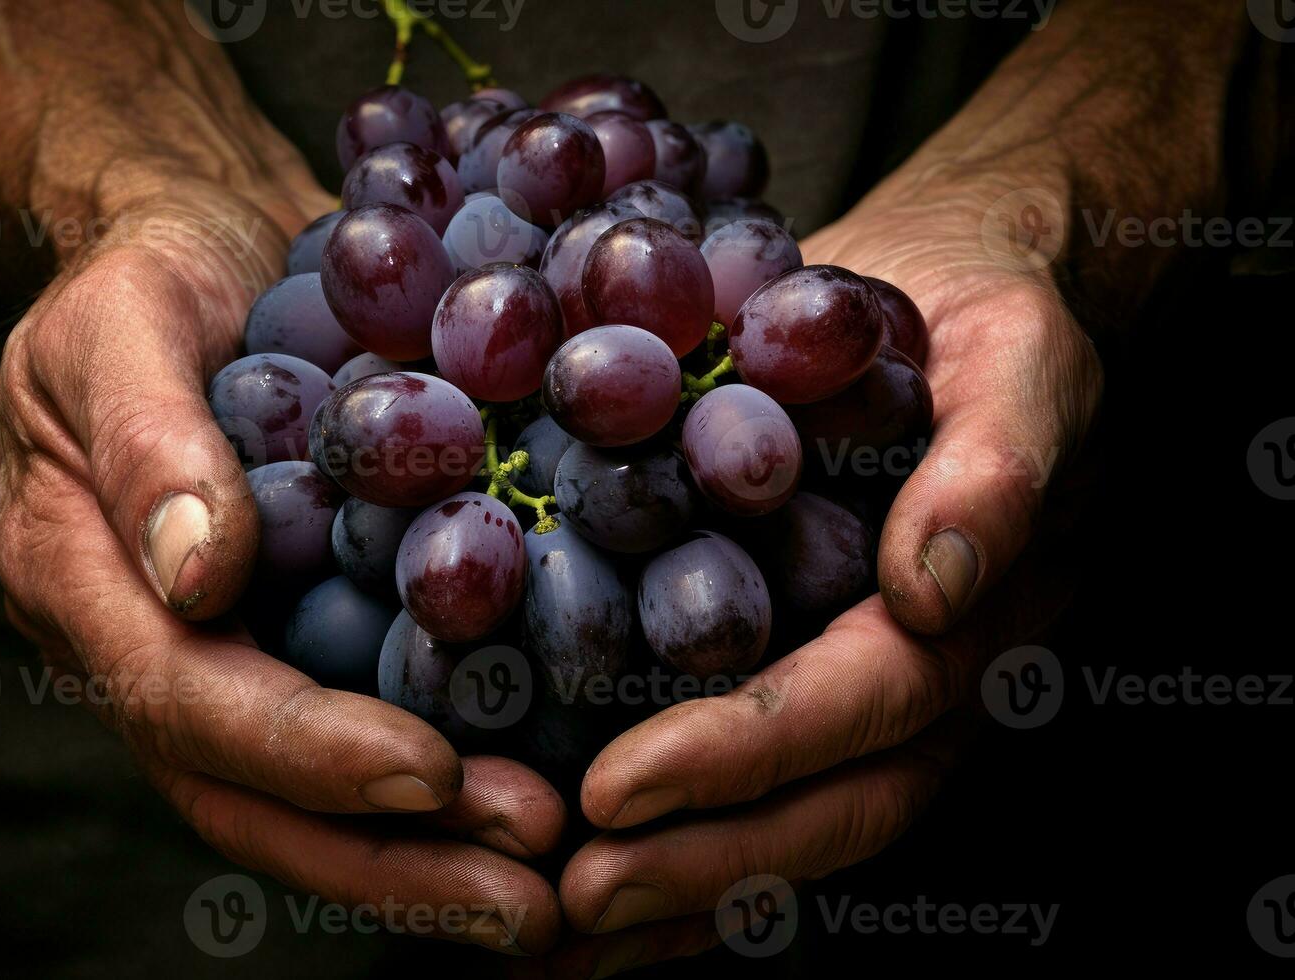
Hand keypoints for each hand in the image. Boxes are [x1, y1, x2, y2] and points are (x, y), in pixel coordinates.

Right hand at [0, 171, 565, 954]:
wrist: (196, 250)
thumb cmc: (148, 273)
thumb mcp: (122, 319)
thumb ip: (148, 440)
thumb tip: (200, 578)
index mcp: (84, 580)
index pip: (189, 700)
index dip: (307, 752)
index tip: (432, 775)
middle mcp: (149, 644)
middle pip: (252, 796)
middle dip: (385, 858)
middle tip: (523, 895)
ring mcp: (223, 652)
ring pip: (305, 798)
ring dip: (424, 857)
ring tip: (544, 886)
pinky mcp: (294, 633)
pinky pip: (360, 728)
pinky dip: (439, 792)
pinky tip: (540, 807)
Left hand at [539, 173, 1103, 973]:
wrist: (958, 305)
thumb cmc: (988, 327)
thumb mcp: (1017, 363)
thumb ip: (997, 465)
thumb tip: (935, 585)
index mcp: (976, 619)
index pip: (860, 709)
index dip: (746, 755)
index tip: (619, 789)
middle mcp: (924, 684)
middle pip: (826, 807)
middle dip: (701, 862)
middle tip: (571, 895)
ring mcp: (868, 696)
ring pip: (790, 826)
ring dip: (679, 890)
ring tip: (554, 929)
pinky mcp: (807, 676)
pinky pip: (752, 783)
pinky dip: (674, 845)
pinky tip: (576, 881)